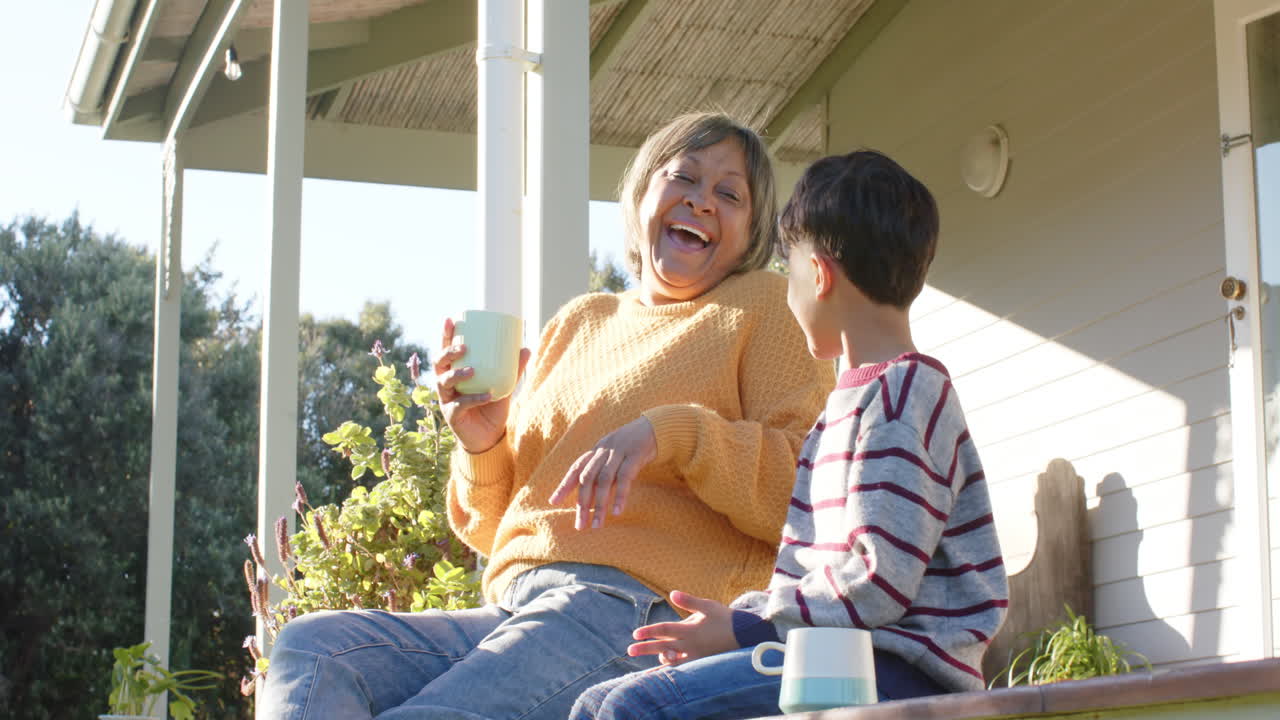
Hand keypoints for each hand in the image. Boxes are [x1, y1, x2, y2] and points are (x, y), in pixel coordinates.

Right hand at [435, 317, 530, 453]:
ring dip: (457, 374)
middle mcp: (445, 385)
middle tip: (463, 348)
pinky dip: (474, 398)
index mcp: (454, 372)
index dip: (445, 335)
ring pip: (443, 383)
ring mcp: (446, 400)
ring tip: (473, 371)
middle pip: (438, 364)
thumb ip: (513, 368)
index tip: (450, 319)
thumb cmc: (492, 406)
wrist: (490, 437)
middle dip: (447, 353)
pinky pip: (461, 405)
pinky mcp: (452, 416)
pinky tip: (487, 395)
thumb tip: (526, 348)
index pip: (446, 350)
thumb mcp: (504, 385)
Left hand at [548, 416, 655, 528]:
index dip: (564, 485)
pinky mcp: (635, 455)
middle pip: (587, 478)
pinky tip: (617, 512)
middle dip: (582, 503)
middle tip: (580, 525)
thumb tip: (589, 496)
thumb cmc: (634, 446)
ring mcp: (619, 452)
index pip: (576, 469)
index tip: (553, 502)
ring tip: (597, 525)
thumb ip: (602, 470)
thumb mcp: (615, 455)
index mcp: (597, 450)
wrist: (656, 427)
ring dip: (599, 504)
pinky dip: (620, 496)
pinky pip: (625, 478)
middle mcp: (604, 450)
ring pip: (604, 480)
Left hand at [627, 591, 737, 665]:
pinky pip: (683, 668)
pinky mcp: (701, 663)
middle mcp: (690, 645)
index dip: (649, 631)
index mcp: (690, 629)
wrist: (746, 635)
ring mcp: (695, 656)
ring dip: (659, 660)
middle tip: (629, 651)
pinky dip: (672, 669)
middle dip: (645, 649)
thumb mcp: (708, 606)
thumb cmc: (725, 617)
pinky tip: (665, 672)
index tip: (635, 634)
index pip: (665, 630)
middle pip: (663, 647)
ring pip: (672, 661)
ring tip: (651, 660)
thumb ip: (689, 601)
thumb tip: (672, 594)